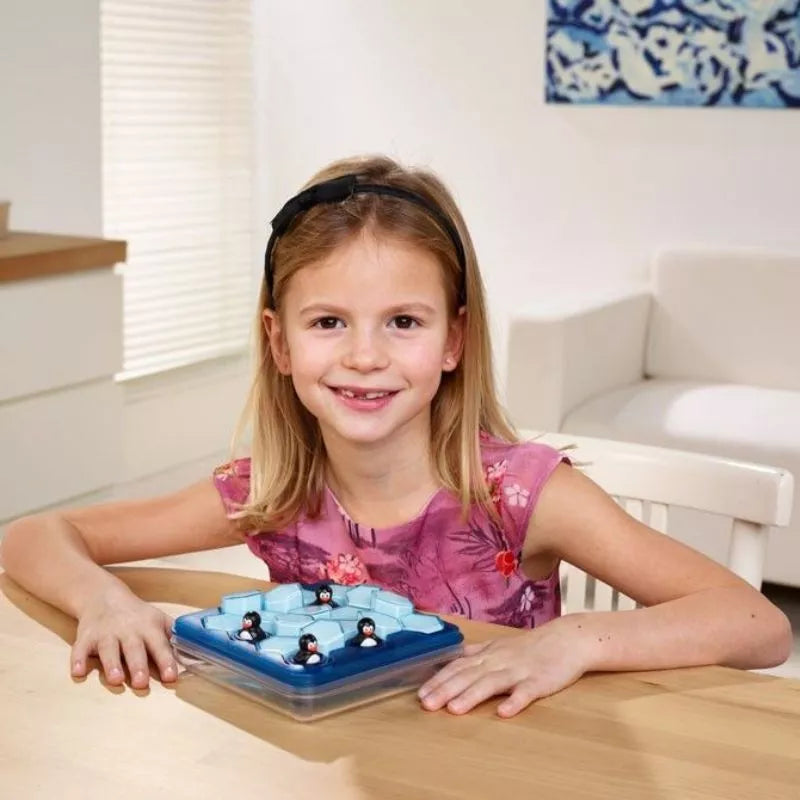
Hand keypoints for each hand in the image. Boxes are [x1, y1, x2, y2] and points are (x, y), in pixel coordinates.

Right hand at [71, 582, 177, 689]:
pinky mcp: (86, 636)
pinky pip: (80, 648)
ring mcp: (106, 633)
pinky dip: (78, 660)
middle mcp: (128, 630)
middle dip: (138, 665)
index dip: (166, 661)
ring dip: (112, 664)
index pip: (160, 645)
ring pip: (109, 649)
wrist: (104, 597)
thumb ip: (172, 637)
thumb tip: (193, 656)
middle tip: (142, 683)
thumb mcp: (158, 620)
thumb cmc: (137, 615)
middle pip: (134, 649)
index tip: (171, 677)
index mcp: (149, 627)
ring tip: (116, 679)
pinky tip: (78, 672)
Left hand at [417, 619, 589, 716]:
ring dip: (472, 696)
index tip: (420, 694)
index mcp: (489, 654)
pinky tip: (503, 713)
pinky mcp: (540, 681)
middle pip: (469, 675)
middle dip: (446, 690)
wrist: (568, 639)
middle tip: (426, 704)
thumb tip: (455, 656)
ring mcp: (519, 670)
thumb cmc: (532, 645)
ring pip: (492, 683)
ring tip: (453, 709)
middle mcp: (499, 661)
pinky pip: (526, 692)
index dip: (439, 680)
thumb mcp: (500, 645)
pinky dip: (514, 702)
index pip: (458, 667)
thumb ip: (477, 652)